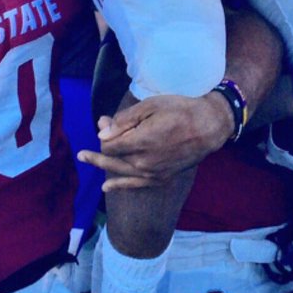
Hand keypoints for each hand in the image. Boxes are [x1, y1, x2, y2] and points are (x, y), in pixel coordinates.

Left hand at [76, 91, 232, 190]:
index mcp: (140, 142)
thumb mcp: (153, 106)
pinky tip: (106, 186)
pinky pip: (135, 185)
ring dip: (102, 166)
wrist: (210, 126)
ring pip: (120, 171)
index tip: (104, 122)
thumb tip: (102, 132)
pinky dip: (119, 185)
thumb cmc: (182, 110)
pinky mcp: (161, 178)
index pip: (109, 144)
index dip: (104, 133)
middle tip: (82, 151)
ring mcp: (152, 173)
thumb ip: (125, 120)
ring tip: (87, 161)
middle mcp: (142, 162)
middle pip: (112, 158)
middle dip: (97, 152)